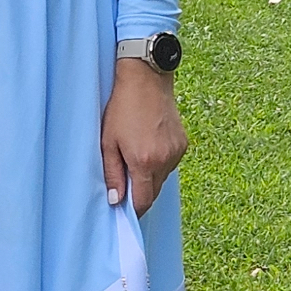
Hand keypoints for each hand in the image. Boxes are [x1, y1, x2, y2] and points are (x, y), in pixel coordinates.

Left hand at [100, 60, 186, 215]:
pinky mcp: (183, 144)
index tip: (122, 209)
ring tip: (135, 158)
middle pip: (154, 193)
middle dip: (140, 194)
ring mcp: (177, 152)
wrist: (146, 79)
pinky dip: (159, 164)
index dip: (132, 210)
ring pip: (162, 179)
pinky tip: (148, 147)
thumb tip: (116, 200)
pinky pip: (170, 164)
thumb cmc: (121, 108)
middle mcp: (165, 160)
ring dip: (149, 178)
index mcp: (145, 162)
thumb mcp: (108, 142)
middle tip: (125, 184)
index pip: (143, 201)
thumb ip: (112, 173)